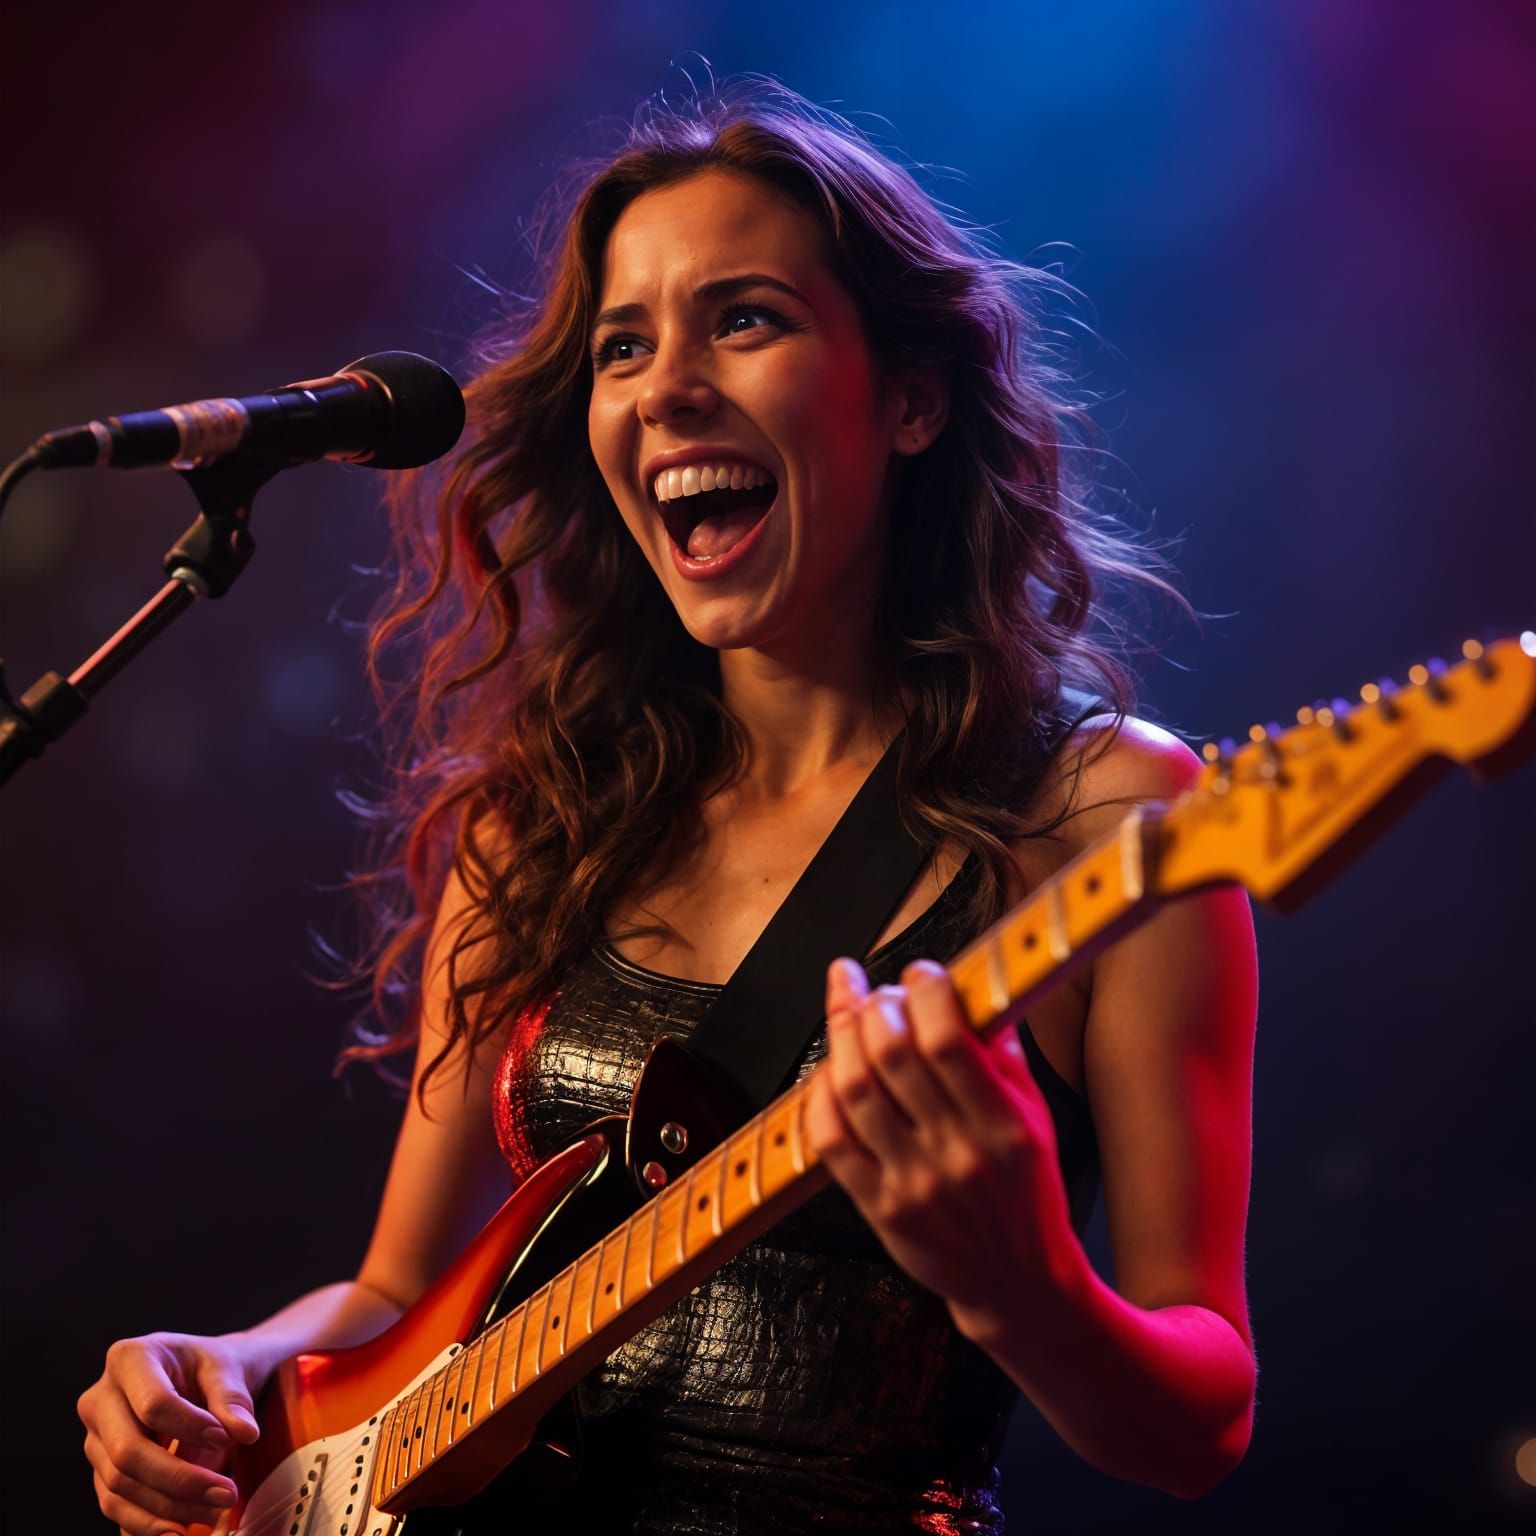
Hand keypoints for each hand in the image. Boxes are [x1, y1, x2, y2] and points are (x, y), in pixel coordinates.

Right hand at [78, 1330, 261, 1534]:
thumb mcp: (229, 1366)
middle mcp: (100, 1399)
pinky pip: (115, 1505)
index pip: (153, 1405)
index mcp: (130, 1358)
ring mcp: (95, 1438)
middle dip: (179, 1480)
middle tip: (226, 1493)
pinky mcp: (100, 1469)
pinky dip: (146, 1524)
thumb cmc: (212, 1366)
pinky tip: (179, 1531)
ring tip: (213, 1512)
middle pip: (127, 1453)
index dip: (191, 1428)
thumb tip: (244, 1434)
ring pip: (118, 1486)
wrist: (199, 1376)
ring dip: (167, 1508)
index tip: (227, 1439)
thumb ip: (233, 1398)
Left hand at [804, 956, 1082, 1334]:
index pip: (949, 1041)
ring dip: (843, 1037)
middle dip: (876, 1005)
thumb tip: (974, 987)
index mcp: (1004, 1126)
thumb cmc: (1026, 1192)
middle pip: (892, 1055)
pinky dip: (820, 1094)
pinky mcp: (879, 1209)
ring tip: (850, 1016)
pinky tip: (829, 1072)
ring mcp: (913, 1184)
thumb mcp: (1036, 1118)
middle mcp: (957, 1154)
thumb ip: (1004, 1054)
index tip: (921, 972)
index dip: (924, 992)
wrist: (1018, 1283)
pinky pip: (830, 1140)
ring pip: (854, 1090)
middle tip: (880, 993)